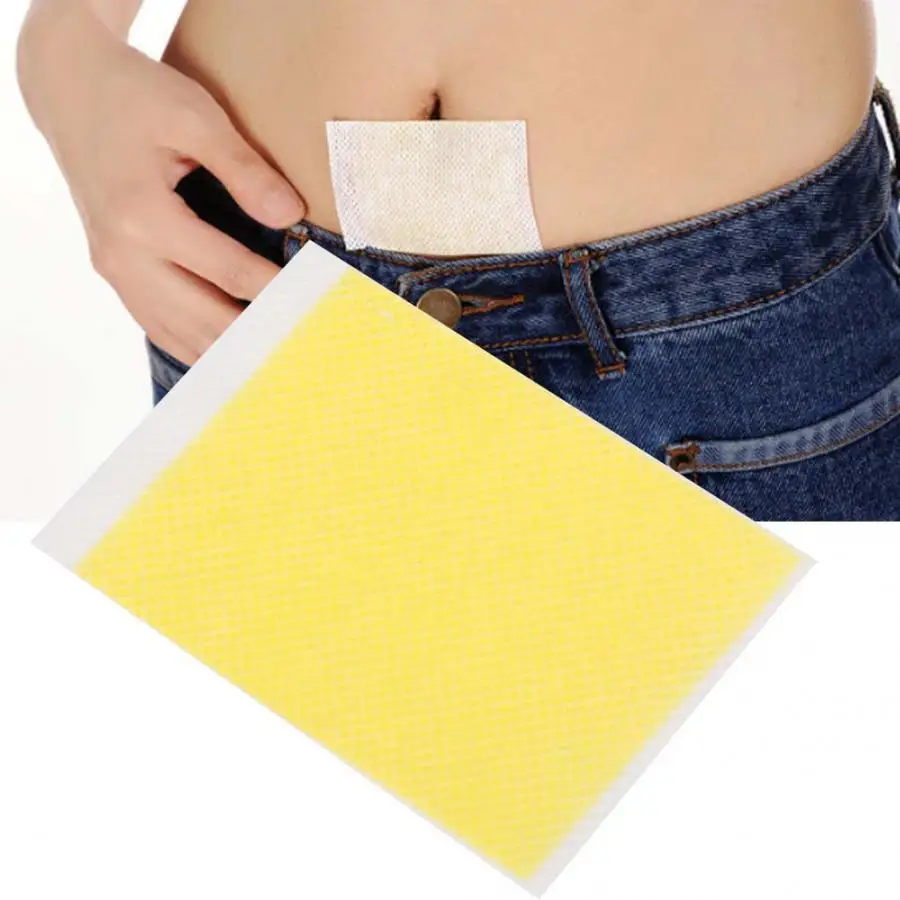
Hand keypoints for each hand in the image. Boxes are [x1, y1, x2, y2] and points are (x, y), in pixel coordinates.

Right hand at [18, 4, 305, 365]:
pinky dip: (206, 347)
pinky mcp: (118, 279)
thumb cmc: (138, 99)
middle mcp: (123, 257)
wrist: (73, 93)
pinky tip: (243, 352)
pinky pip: (165, 332)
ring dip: (236, 351)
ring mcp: (116, 274)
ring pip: (185, 339)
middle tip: (313, 343)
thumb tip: (291, 217)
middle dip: (263, 334)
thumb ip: (245, 169)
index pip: (231, 274)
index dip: (282, 291)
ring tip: (287, 355)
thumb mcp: (194, 116)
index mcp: (142, 216)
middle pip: (207, 322)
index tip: (324, 303)